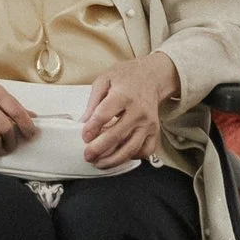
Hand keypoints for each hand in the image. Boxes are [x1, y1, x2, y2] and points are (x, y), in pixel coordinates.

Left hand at [81, 50, 178, 166]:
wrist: (151, 77)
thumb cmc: (126, 77)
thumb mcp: (104, 81)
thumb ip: (93, 103)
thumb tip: (83, 123)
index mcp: (124, 95)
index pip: (105, 114)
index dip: (92, 128)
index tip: (84, 136)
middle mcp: (139, 111)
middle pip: (117, 135)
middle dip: (99, 148)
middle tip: (88, 155)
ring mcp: (149, 124)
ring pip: (131, 148)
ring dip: (114, 159)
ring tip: (100, 163)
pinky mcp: (155, 132)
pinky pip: (145, 151)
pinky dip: (132, 157)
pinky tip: (120, 156)